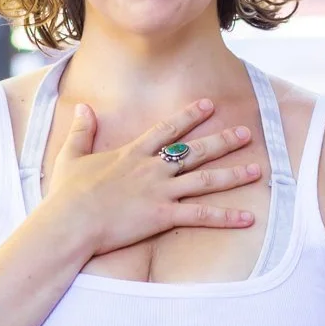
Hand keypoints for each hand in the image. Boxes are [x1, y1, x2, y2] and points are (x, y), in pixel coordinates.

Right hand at [40, 98, 261, 261]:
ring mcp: (160, 191)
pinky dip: (226, 217)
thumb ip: (82, 130)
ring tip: (257, 169)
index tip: (209, 105)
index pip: (167, 129)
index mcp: (132, 153)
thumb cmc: (67, 193)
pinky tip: (247, 218)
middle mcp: (152, 168)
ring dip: (233, 174)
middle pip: (195, 150)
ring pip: (205, 179)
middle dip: (222, 141)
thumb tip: (84, 107)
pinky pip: (201, 215)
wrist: (70, 220)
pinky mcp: (163, 215)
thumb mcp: (71, 155)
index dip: (189, 116)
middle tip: (246, 133)